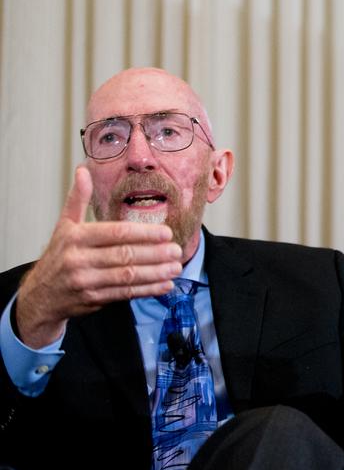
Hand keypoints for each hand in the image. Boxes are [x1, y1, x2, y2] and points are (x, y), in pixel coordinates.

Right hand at [14, 166, 182, 348]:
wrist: (40, 295)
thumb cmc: (58, 255)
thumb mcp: (64, 225)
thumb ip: (77, 199)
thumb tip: (83, 170)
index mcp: (75, 237)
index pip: (115, 234)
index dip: (143, 233)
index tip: (166, 233)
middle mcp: (79, 260)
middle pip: (124, 256)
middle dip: (154, 254)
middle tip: (177, 250)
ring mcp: (85, 282)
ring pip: (126, 276)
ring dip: (155, 273)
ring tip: (176, 267)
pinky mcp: (92, 299)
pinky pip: (124, 293)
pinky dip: (147, 290)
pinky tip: (165, 285)